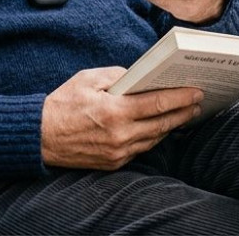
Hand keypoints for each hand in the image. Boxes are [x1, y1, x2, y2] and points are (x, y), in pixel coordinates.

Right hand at [41, 67, 202, 169]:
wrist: (41, 136)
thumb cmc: (63, 103)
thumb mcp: (89, 79)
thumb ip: (118, 76)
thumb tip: (140, 77)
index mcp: (115, 111)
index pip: (157, 104)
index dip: (180, 98)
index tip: (196, 92)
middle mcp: (120, 135)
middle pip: (162, 124)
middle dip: (183, 112)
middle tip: (198, 103)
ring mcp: (118, 152)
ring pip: (154, 139)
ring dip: (171, 126)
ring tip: (183, 114)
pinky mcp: (114, 163)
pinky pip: (141, 149)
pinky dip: (152, 137)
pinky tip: (160, 128)